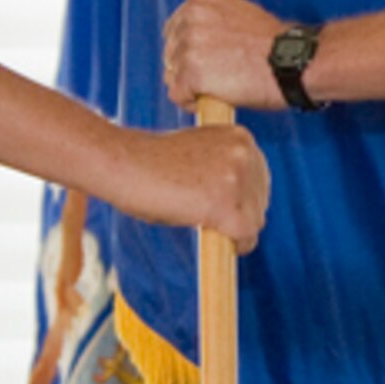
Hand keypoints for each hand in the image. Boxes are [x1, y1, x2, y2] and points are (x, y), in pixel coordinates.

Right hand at [106, 124, 270, 252]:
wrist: (124, 163)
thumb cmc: (153, 162)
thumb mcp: (201, 153)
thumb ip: (226, 167)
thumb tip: (245, 202)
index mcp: (241, 137)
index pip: (259, 181)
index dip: (240, 200)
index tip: (216, 205)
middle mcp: (245, 154)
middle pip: (260, 204)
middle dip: (237, 216)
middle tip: (203, 215)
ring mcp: (236, 178)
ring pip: (254, 223)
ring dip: (231, 231)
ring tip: (198, 220)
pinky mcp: (225, 205)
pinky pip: (245, 239)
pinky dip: (232, 246)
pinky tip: (208, 234)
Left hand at [164, 0, 288, 111]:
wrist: (291, 62)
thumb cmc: (273, 44)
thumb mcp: (239, 14)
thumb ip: (213, 21)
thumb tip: (197, 37)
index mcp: (200, 1)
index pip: (174, 28)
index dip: (187, 49)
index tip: (203, 61)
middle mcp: (190, 19)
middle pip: (170, 52)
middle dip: (186, 68)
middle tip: (213, 78)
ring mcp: (189, 46)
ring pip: (172, 75)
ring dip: (190, 86)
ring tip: (216, 89)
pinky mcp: (192, 73)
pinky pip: (177, 95)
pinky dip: (191, 103)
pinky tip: (212, 100)